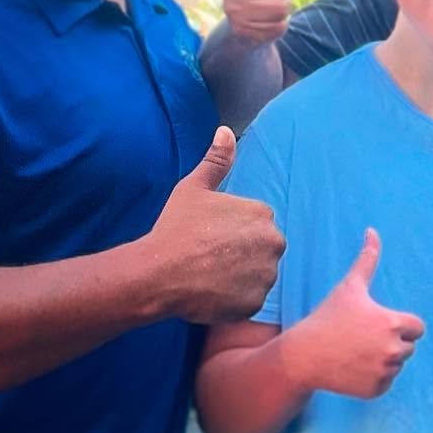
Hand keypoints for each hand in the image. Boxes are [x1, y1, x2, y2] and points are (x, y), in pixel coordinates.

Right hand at [145, 128, 286, 322]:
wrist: (158, 272)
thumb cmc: (175, 228)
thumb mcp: (194, 188)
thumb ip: (216, 161)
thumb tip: (225, 131)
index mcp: (263, 213)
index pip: (256, 225)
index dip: (231, 233)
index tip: (210, 238)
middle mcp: (274, 241)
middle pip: (261, 249)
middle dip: (241, 254)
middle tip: (209, 259)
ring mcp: (268, 273)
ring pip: (258, 275)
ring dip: (240, 277)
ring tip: (209, 276)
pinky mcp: (257, 301)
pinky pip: (249, 299)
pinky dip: (234, 299)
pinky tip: (212, 293)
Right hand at [285, 229, 424, 398]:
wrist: (303, 356)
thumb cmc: (327, 318)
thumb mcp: (349, 287)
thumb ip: (367, 259)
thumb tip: (372, 231)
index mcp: (394, 324)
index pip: (417, 327)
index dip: (399, 324)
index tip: (375, 323)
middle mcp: (393, 350)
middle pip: (408, 347)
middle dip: (389, 342)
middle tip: (361, 339)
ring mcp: (385, 372)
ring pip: (396, 364)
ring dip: (382, 360)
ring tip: (355, 353)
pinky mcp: (376, 390)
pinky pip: (386, 382)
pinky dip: (373, 378)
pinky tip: (352, 368)